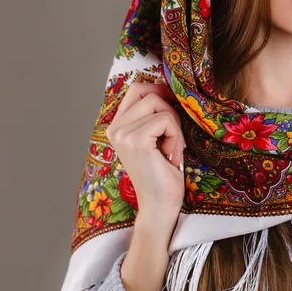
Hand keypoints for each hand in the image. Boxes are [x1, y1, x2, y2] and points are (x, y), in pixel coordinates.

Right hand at [105, 79, 186, 225]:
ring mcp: (122, 134)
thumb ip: (154, 113)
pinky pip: (165, 120)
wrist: (161, 204)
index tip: (173, 110)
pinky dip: (176, 135)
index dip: (160, 91)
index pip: (137, 88)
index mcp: (117, 125)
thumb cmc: (164, 170)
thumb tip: (169, 87)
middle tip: (173, 134)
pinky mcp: (135, 141)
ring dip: (174, 125)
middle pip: (148, 92)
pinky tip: (171, 155)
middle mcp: (115, 128)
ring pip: (159, 105)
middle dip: (169, 109)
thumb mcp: (157, 135)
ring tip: (171, 148)